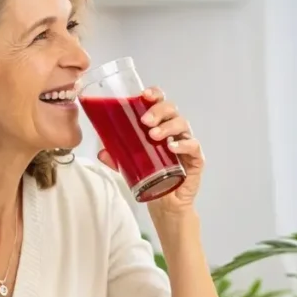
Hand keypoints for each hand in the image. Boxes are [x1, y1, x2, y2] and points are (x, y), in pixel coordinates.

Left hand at [97, 86, 203, 214]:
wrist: (165, 202)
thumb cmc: (151, 177)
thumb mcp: (129, 165)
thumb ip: (116, 157)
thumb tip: (101, 152)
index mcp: (160, 125)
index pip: (160, 102)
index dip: (155, 95)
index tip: (144, 95)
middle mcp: (174, 130)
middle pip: (171, 109)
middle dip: (158, 111)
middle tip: (145, 122)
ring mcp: (186, 142)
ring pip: (182, 124)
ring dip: (167, 127)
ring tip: (154, 136)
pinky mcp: (196, 159)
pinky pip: (193, 146)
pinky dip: (183, 145)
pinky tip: (172, 147)